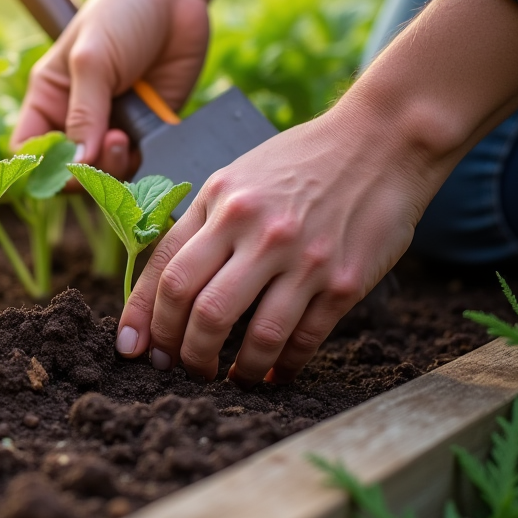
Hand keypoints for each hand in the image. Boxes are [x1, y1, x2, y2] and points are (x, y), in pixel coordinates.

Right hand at [11, 0, 282, 173]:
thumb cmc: (121, 12)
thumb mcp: (92, 59)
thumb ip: (84, 112)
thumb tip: (79, 161)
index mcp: (50, 98)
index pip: (30, 148)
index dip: (40, 165)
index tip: (63, 164)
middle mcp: (78, 118)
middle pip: (68, 169)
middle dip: (84, 169)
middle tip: (106, 144)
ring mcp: (114, 125)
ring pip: (106, 173)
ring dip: (115, 167)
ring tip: (126, 137)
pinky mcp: (149, 129)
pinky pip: (143, 163)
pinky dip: (144, 163)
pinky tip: (147, 139)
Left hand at [114, 0, 517, 386]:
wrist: (385, 139)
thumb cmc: (300, 162)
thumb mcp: (236, 178)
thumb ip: (199, 226)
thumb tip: (160, 287)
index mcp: (222, 204)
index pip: (166, 272)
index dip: (143, 318)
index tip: (132, 349)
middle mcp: (257, 232)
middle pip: (201, 310)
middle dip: (183, 352)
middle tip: (180, 368)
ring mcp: (303, 259)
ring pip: (254, 336)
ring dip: (235, 369)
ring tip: (228, 378)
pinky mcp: (344, 282)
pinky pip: (303, 339)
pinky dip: (282, 366)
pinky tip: (273, 375)